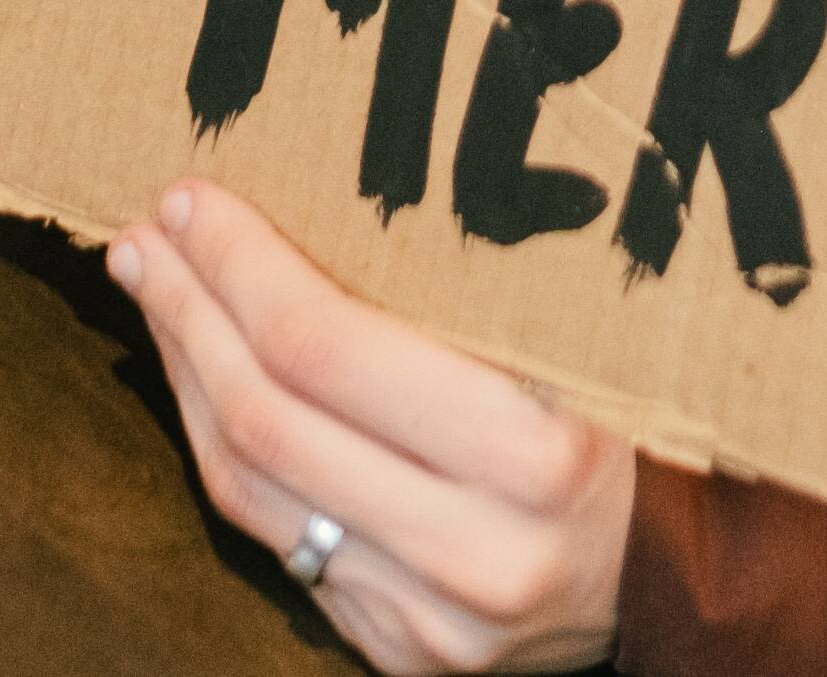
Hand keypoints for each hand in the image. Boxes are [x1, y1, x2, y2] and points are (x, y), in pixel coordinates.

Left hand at [111, 182, 626, 671]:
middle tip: (147, 233)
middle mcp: (475, 554)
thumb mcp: (583, 344)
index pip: (327, 349)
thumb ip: (466, 299)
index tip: (193, 197)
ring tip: (157, 290)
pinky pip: (280, 540)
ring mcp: (425, 619)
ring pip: (253, 489)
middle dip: (192, 311)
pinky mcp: (395, 652)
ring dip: (189, 377)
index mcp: (536, 456)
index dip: (242, 265)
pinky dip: (230, 450)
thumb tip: (307, 194)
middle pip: (270, 419)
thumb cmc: (642, 419)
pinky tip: (209, 383)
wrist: (679, 577)